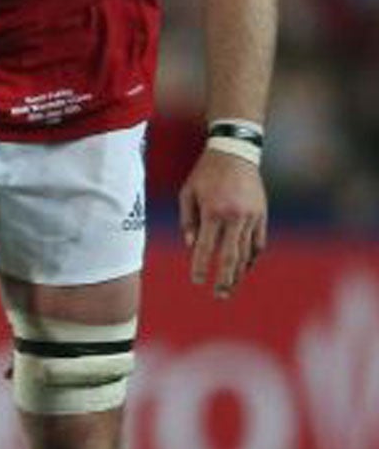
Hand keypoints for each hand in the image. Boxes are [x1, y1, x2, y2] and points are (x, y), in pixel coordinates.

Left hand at [179, 149, 266, 298]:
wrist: (235, 153)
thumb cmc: (205, 174)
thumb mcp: (188, 193)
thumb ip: (187, 221)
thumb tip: (191, 247)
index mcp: (213, 212)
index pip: (206, 248)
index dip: (201, 266)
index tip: (197, 281)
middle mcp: (235, 217)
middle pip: (231, 256)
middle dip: (225, 278)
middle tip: (219, 295)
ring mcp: (252, 216)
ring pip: (247, 251)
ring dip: (240, 271)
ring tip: (232, 286)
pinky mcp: (262, 214)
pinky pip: (259, 241)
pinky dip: (253, 256)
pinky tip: (246, 267)